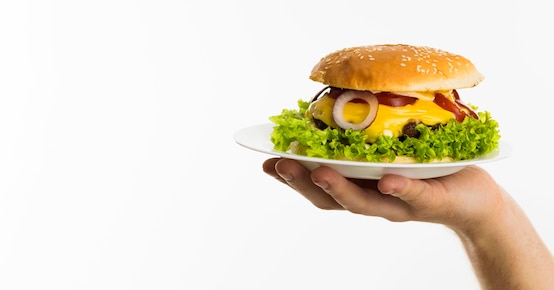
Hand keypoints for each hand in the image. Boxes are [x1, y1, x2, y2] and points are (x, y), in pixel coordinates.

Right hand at [262, 158, 503, 230]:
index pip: (317, 185)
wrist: (475, 199)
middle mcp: (373, 200)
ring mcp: (399, 204)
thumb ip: (363, 141)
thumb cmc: (427, 170)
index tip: (265, 162)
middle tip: (280, 166)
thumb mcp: (389, 155)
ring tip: (322, 174)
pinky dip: (399, 190)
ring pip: (365, 202)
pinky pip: (415, 196)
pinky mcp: (432, 201)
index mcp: (359, 187)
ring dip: (340, 189)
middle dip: (303, 183)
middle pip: (331, 199)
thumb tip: (334, 107)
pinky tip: (387, 181)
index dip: (290, 177)